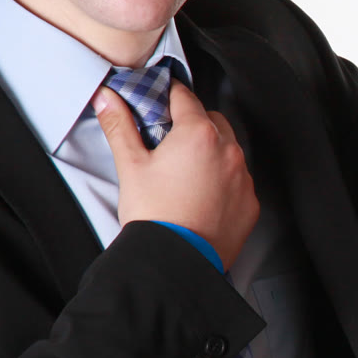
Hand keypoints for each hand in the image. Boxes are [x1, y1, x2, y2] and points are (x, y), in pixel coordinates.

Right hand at [94, 82, 259, 265]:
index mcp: (199, 134)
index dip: (169, 96)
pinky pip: (239, 180)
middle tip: (170, 139)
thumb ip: (120, 126)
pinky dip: (225, 180)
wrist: (175, 261)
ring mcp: (243, 178)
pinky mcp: (250, 203)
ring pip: (230, 150)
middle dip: (193, 124)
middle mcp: (228, 151)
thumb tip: (108, 99)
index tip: (161, 99)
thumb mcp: (131, 165)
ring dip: (212, 151)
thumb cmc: (154, 215)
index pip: (185, 98)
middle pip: (212, 121)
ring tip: (186, 170)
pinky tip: (203, 193)